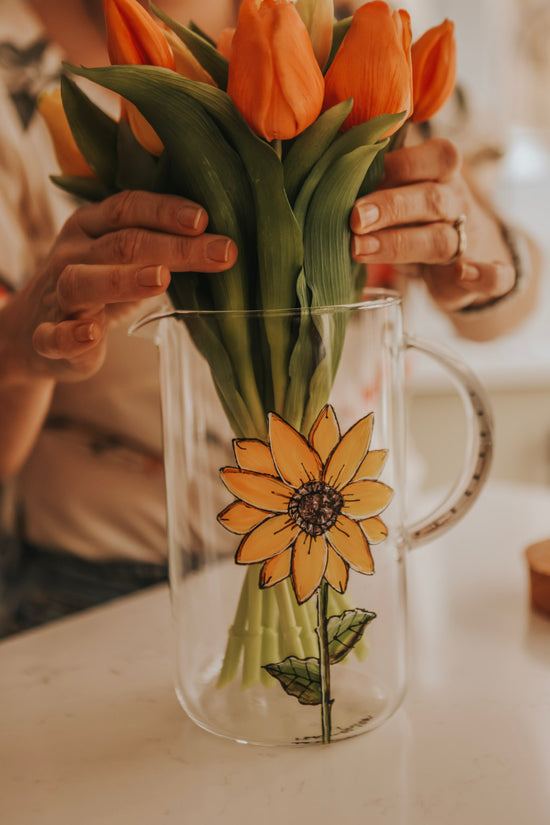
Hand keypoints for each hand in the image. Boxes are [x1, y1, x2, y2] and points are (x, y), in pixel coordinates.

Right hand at [6, 190, 236, 382]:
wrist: (32, 330)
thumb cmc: (95, 289)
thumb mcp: (122, 261)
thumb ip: (159, 249)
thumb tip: (220, 243)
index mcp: (90, 227)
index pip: (128, 208)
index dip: (165, 211)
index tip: (204, 219)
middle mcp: (72, 255)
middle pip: (121, 244)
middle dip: (174, 247)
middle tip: (220, 252)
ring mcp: (57, 296)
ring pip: (83, 282)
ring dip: (122, 279)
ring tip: (161, 278)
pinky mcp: (48, 339)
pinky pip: (54, 336)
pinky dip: (71, 336)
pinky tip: (91, 333)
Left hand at [350, 138, 515, 311]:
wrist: (471, 254)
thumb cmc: (419, 216)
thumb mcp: (403, 191)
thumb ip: (375, 182)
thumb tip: (327, 176)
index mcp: (440, 175)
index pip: (435, 157)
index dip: (400, 165)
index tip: (359, 176)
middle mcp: (456, 203)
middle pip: (431, 199)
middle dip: (391, 207)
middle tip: (354, 218)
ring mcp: (470, 239)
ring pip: (442, 239)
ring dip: (402, 244)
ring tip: (359, 249)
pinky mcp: (484, 274)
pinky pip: (497, 275)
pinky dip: (485, 275)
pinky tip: (463, 274)